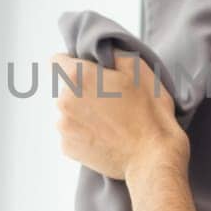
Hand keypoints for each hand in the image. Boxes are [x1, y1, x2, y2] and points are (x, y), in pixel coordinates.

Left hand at [51, 52, 188, 182]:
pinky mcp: (67, 148)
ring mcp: (63, 126)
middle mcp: (63, 100)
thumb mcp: (139, 70)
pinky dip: (85, 133)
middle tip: (112, 101)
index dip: (75, 62)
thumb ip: (113, 53)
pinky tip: (106, 137)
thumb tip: (102, 51)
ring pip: (69, 111)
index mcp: (78, 77)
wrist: (153, 158)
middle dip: (84, 90)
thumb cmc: (149, 113)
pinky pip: (72, 132)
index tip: (92, 72)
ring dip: (84, 112)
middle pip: (66, 87)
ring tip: (111, 122)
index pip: (57, 60)